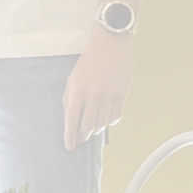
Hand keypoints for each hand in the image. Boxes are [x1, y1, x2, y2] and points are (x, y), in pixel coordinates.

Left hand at [62, 29, 133, 151]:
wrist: (110, 46)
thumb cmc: (89, 61)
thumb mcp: (73, 78)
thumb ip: (69, 97)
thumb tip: (70, 117)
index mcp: (77, 90)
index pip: (71, 119)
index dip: (70, 135)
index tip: (69, 146)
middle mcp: (92, 94)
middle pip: (88, 125)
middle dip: (84, 136)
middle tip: (82, 139)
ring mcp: (108, 95)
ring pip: (102, 123)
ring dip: (97, 130)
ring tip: (94, 129)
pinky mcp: (122, 94)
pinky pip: (116, 116)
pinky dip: (111, 122)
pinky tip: (107, 120)